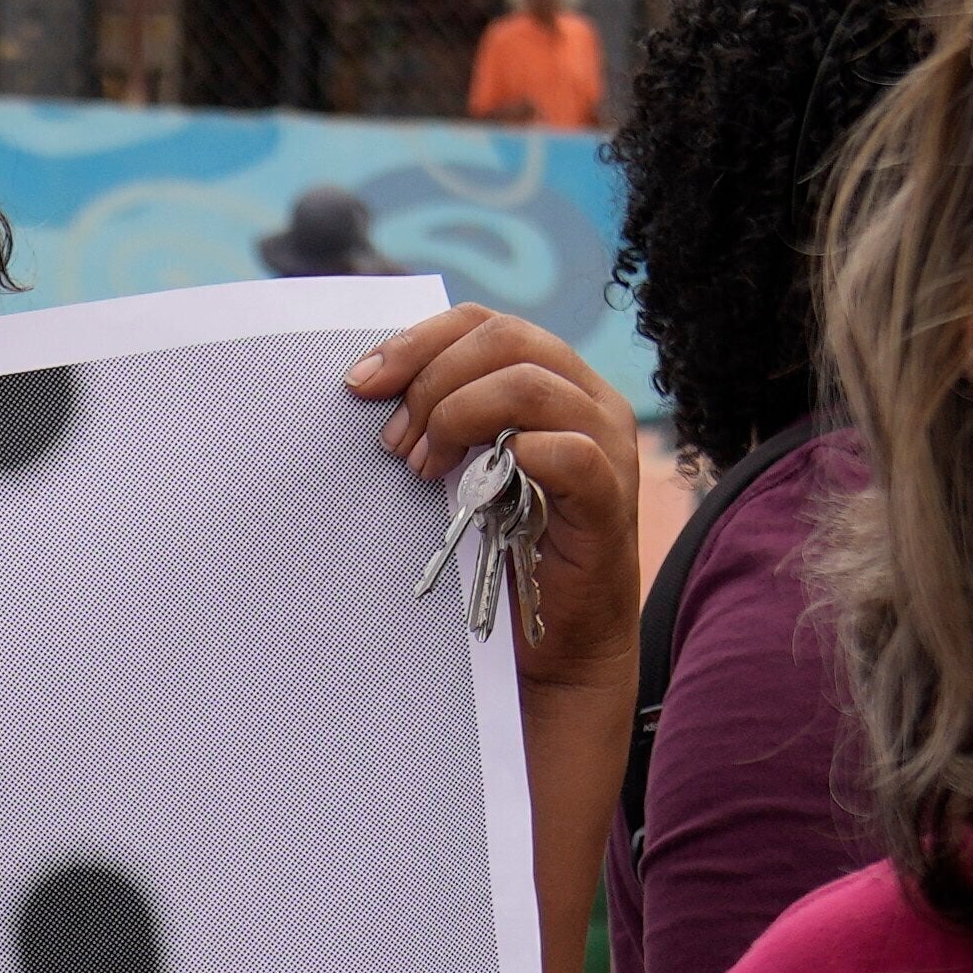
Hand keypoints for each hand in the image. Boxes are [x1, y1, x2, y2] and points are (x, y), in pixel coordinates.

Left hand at [343, 300, 647, 697]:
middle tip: (393, 442)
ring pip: (531, 384)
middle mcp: (591, 400)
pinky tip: (478, 488)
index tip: (360, 383)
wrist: (559, 648)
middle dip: (431, 382)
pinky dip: (517, 457)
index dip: (417, 342)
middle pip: (506, 339)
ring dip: (458, 417)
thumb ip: (443, 421)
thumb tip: (366, 389)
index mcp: (556, 380)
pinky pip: (570, 453)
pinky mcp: (612, 501)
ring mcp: (610, 446)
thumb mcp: (468, 471)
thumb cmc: (505, 555)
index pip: (484, 324)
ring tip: (423, 469)